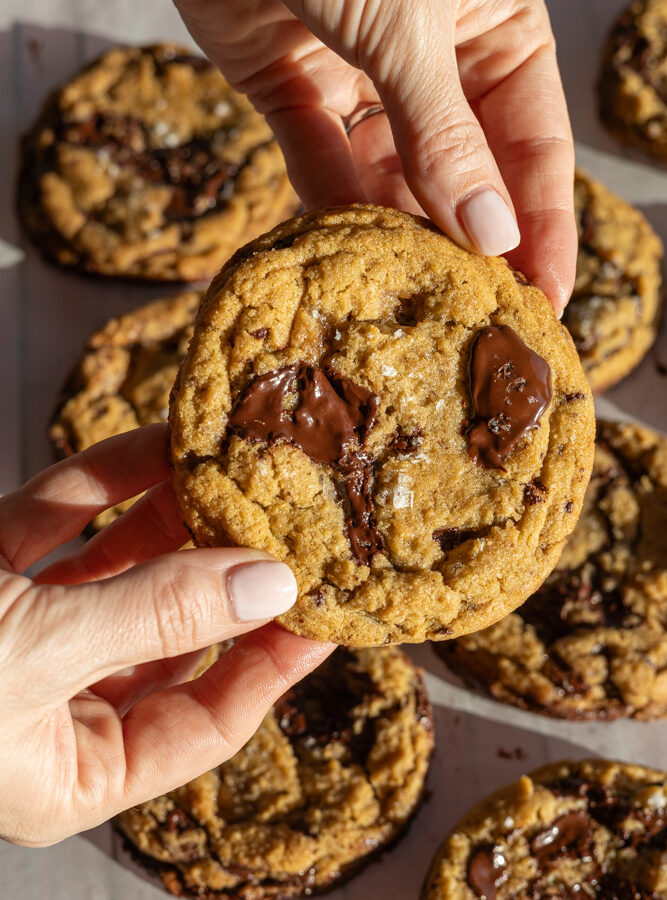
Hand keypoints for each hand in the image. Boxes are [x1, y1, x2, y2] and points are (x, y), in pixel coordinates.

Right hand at [0, 424, 332, 845]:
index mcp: (67, 764)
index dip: (272, 663)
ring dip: (176, 515)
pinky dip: (108, 481)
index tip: (326, 605)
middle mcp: (49, 699)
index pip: (204, 720)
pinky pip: (62, 520)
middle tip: (295, 521)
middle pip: (171, 634)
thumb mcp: (28, 653)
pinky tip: (163, 443)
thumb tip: (268, 586)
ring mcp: (16, 625)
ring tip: (244, 467)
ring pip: (121, 567)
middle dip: (227, 573)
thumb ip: (154, 619)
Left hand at [174, 0, 575, 312]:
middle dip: (466, 241)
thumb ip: (443, 134)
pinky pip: (317, 158)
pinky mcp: (290, 84)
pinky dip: (326, 202)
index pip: (534, 141)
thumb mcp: (407, 24)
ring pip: (388, 173)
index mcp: (494, 23)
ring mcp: (360, 72)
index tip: (545, 300)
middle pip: (464, 168)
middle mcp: (434, 55)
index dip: (542, 224)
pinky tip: (342, 251)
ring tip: (406, 295)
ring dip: (395, 230)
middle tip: (471, 318)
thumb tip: (490, 233)